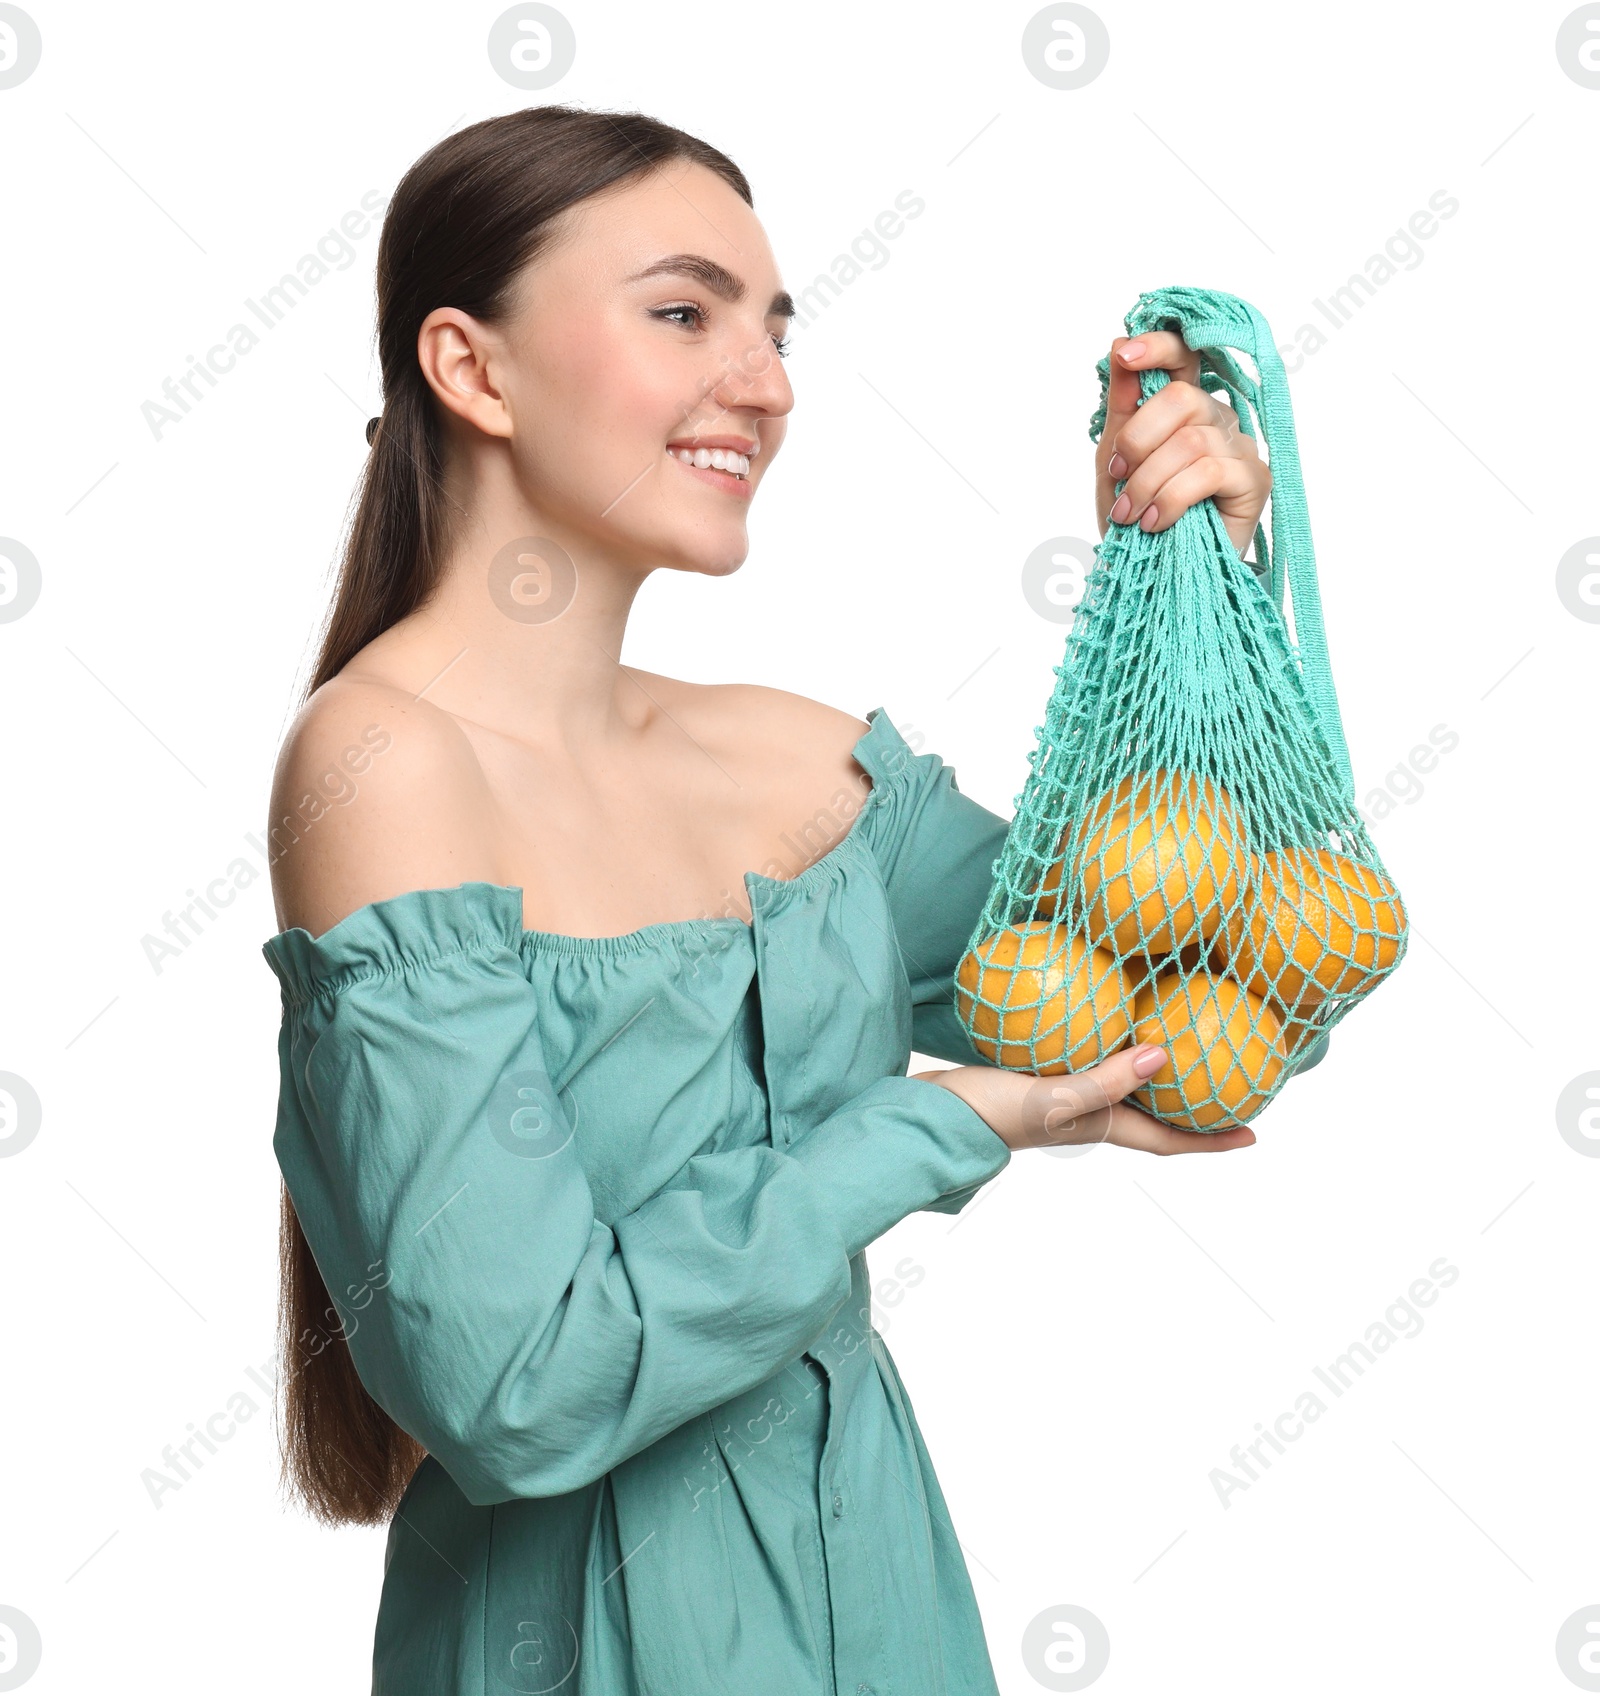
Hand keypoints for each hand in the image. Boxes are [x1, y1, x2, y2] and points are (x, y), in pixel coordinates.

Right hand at [911, 1043, 1257, 1154]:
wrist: (930, 1114)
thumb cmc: (989, 1112)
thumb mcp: (1053, 1098)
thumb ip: (1105, 1078)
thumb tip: (1163, 1054)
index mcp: (1100, 1125)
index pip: (1169, 1139)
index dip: (1212, 1141)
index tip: (1254, 1135)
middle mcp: (1088, 1112)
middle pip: (1153, 1112)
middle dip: (1192, 1104)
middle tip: (1227, 1082)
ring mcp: (1061, 1095)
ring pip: (1121, 1083)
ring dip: (1152, 1073)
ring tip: (1179, 1043)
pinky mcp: (1036, 1073)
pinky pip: (1087, 1057)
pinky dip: (1106, 1043)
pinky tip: (1102, 1013)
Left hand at [1095, 332, 1270, 556]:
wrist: (1151, 576)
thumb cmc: (1135, 516)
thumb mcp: (1113, 459)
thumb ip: (1121, 405)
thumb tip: (1118, 344)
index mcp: (1185, 407)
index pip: (1183, 356)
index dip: (1158, 346)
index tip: (1125, 354)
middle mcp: (1218, 420)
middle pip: (1181, 398)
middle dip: (1137, 441)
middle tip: (1116, 478)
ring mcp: (1240, 448)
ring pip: (1190, 441)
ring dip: (1147, 481)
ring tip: (1131, 514)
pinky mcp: (1255, 481)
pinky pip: (1209, 471)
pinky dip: (1172, 499)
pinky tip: (1156, 522)